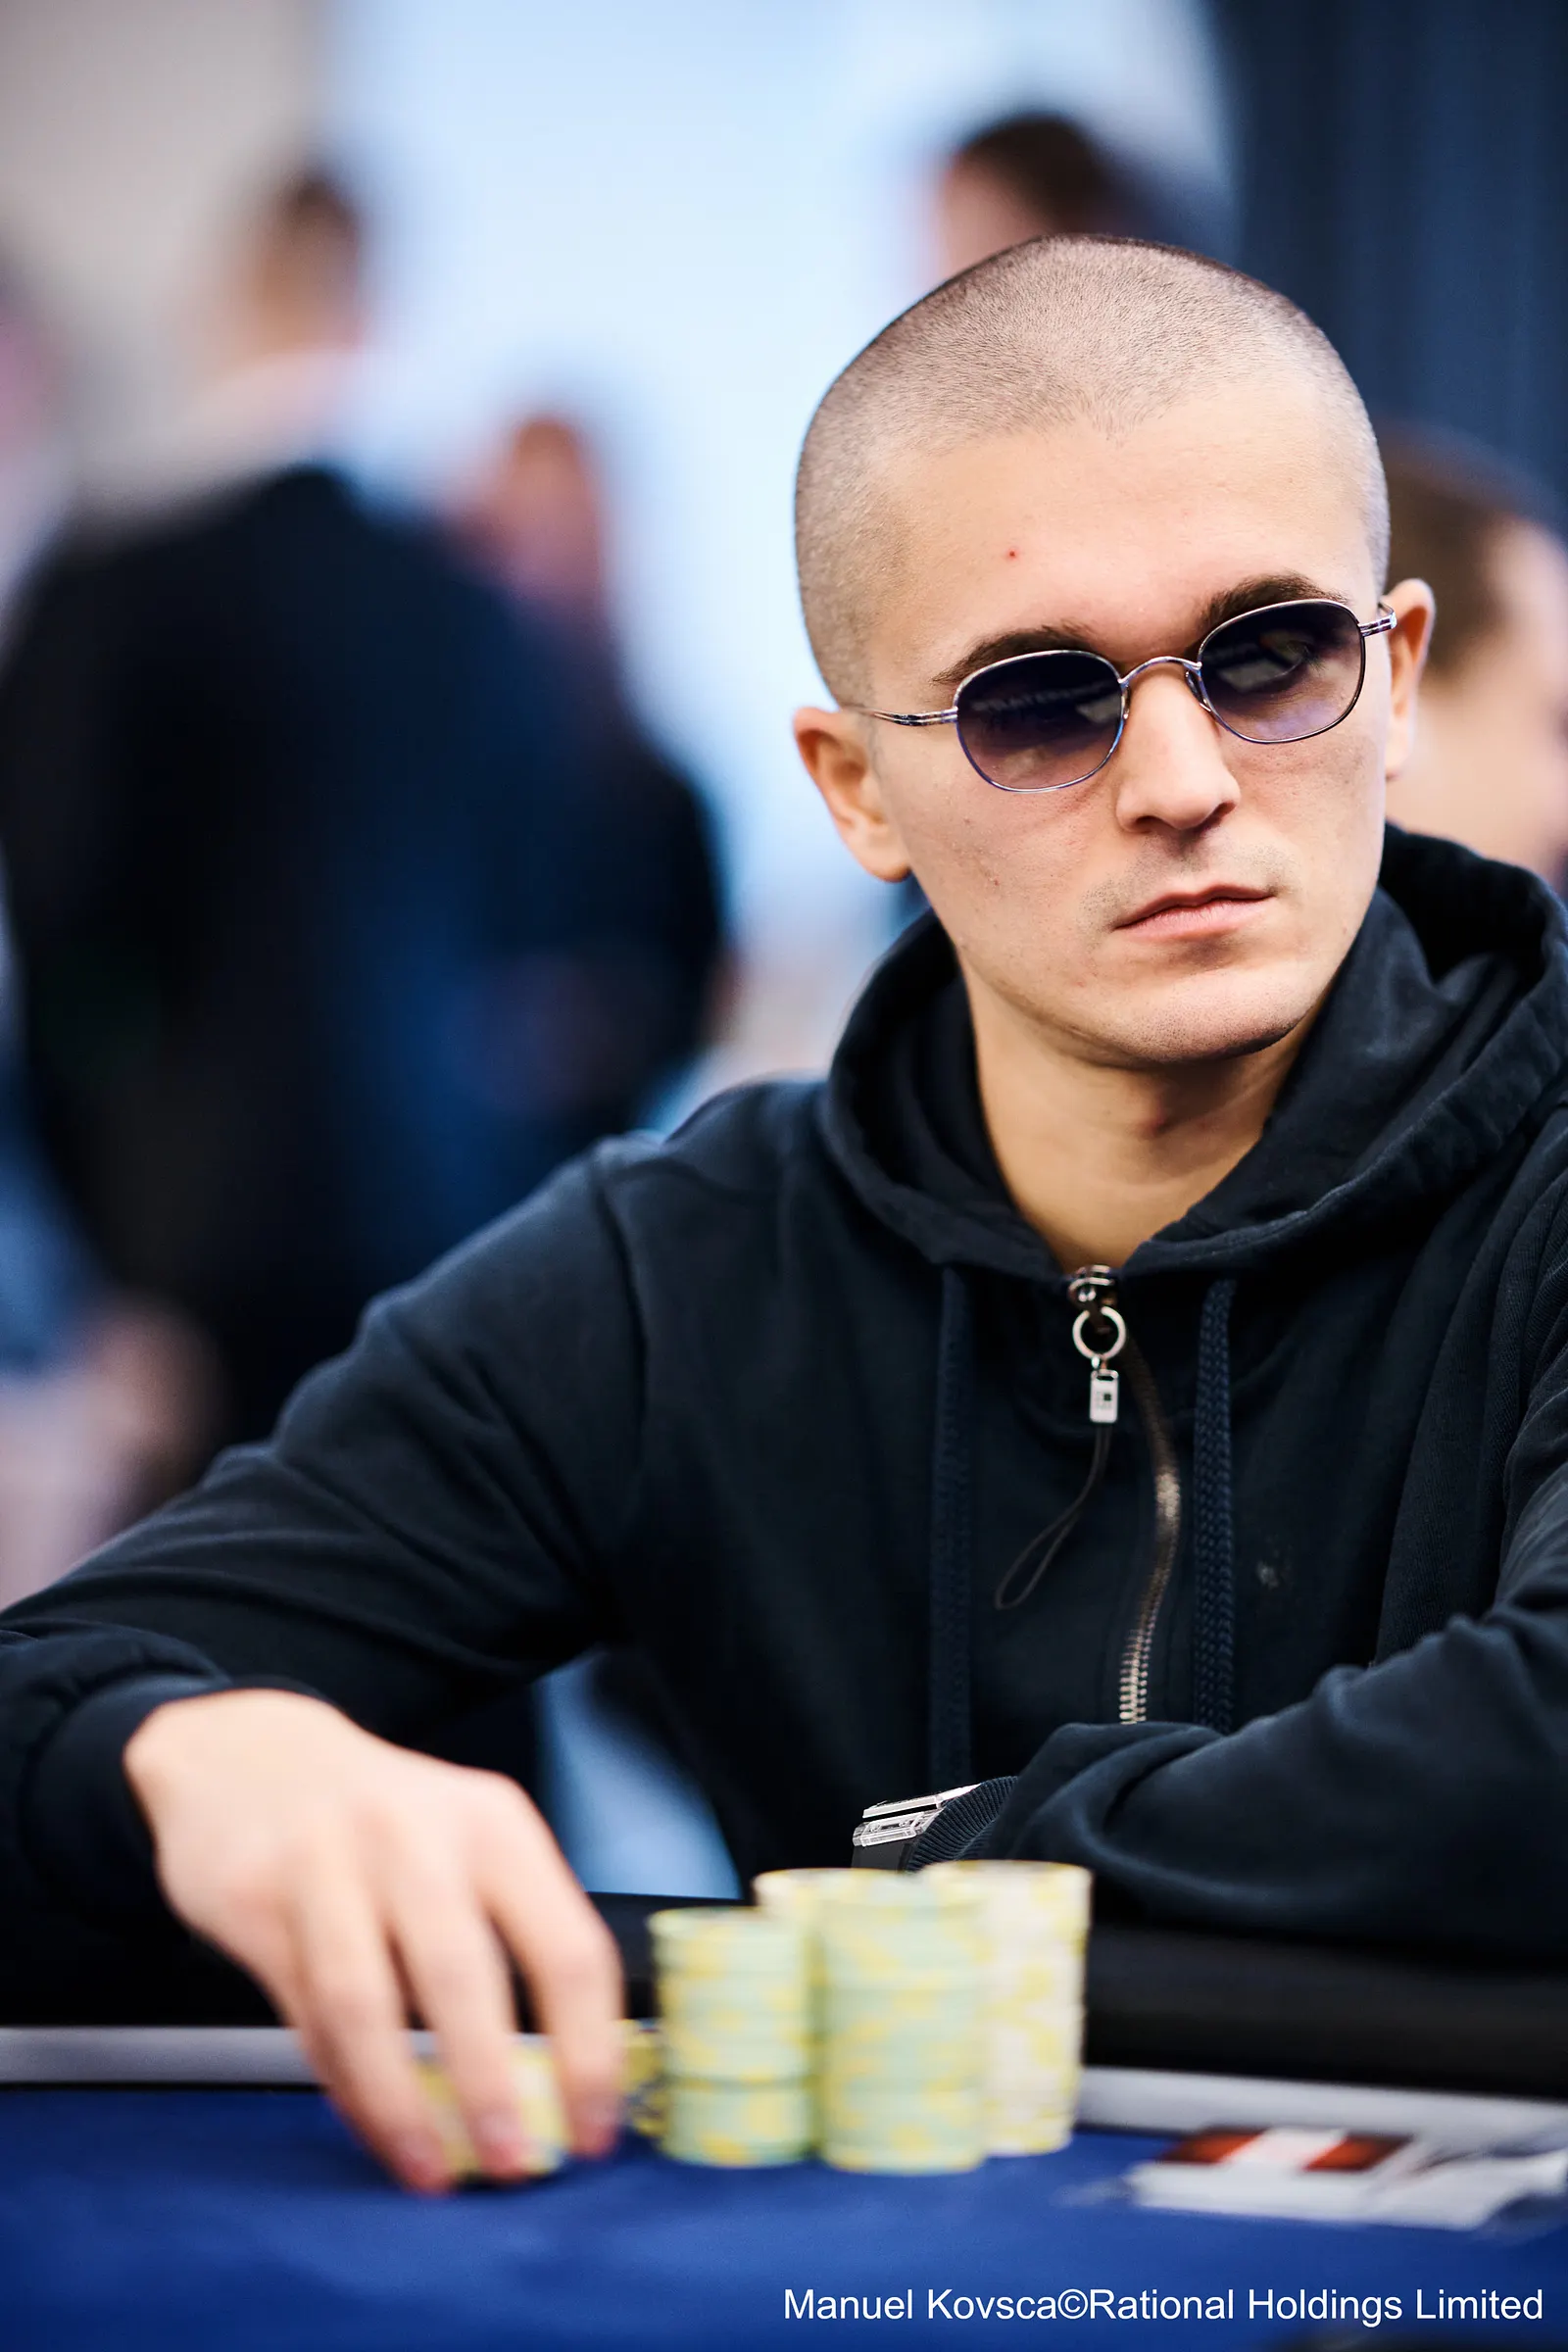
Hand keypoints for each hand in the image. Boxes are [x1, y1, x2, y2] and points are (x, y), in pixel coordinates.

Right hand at [124, 1690, 622, 2191]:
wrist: (248, 1749)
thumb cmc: (385, 1815)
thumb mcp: (466, 1836)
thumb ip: (511, 1930)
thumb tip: (560, 2079)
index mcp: (494, 1823)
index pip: (565, 1945)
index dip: (588, 2050)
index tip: (594, 2129)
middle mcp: (415, 1835)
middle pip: (462, 1976)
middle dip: (491, 2086)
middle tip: (513, 2166)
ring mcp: (327, 1864)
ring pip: (368, 2006)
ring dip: (403, 2104)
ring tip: (430, 2171)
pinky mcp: (256, 1900)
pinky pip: (306, 2016)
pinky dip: (345, 2083)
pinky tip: (373, 2122)